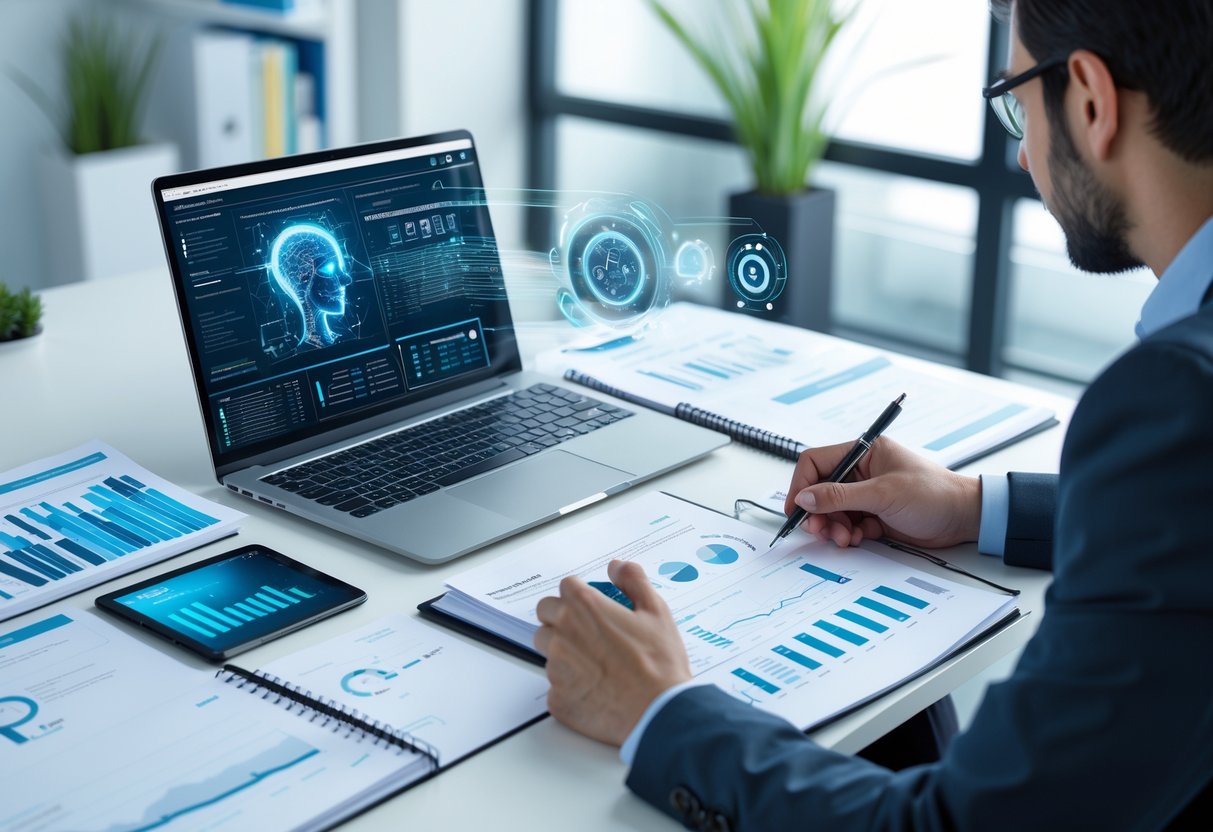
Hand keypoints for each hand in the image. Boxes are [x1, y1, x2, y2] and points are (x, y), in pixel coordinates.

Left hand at [534, 559, 691, 746]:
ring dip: (565, 653)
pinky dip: (571, 686)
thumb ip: (633, 580)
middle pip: (547, 616)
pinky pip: (555, 686)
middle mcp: (562, 634)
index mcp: (584, 607)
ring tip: (599, 666)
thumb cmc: (660, 663)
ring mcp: (556, 668)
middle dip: (565, 620)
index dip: (580, 597)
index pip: (565, 587)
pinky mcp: (556, 698)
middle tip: (594, 636)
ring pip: (548, 651)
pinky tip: (597, 690)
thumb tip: (616, 566)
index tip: (593, 609)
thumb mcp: (656, 611)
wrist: (659, 712)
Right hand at [783, 437, 980, 548]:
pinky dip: (847, 534)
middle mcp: (861, 471)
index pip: (816, 462)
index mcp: (863, 452)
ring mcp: (867, 495)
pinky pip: (847, 525)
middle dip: (818, 512)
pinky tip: (858, 538)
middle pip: (820, 490)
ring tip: (844, 538)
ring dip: (833, 527)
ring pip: (832, 511)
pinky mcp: (873, 515)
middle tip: (819, 531)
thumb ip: (840, 496)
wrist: (964, 519)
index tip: (796, 509)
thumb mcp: (883, 494)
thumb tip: (805, 498)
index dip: (802, 485)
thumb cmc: (933, 494)